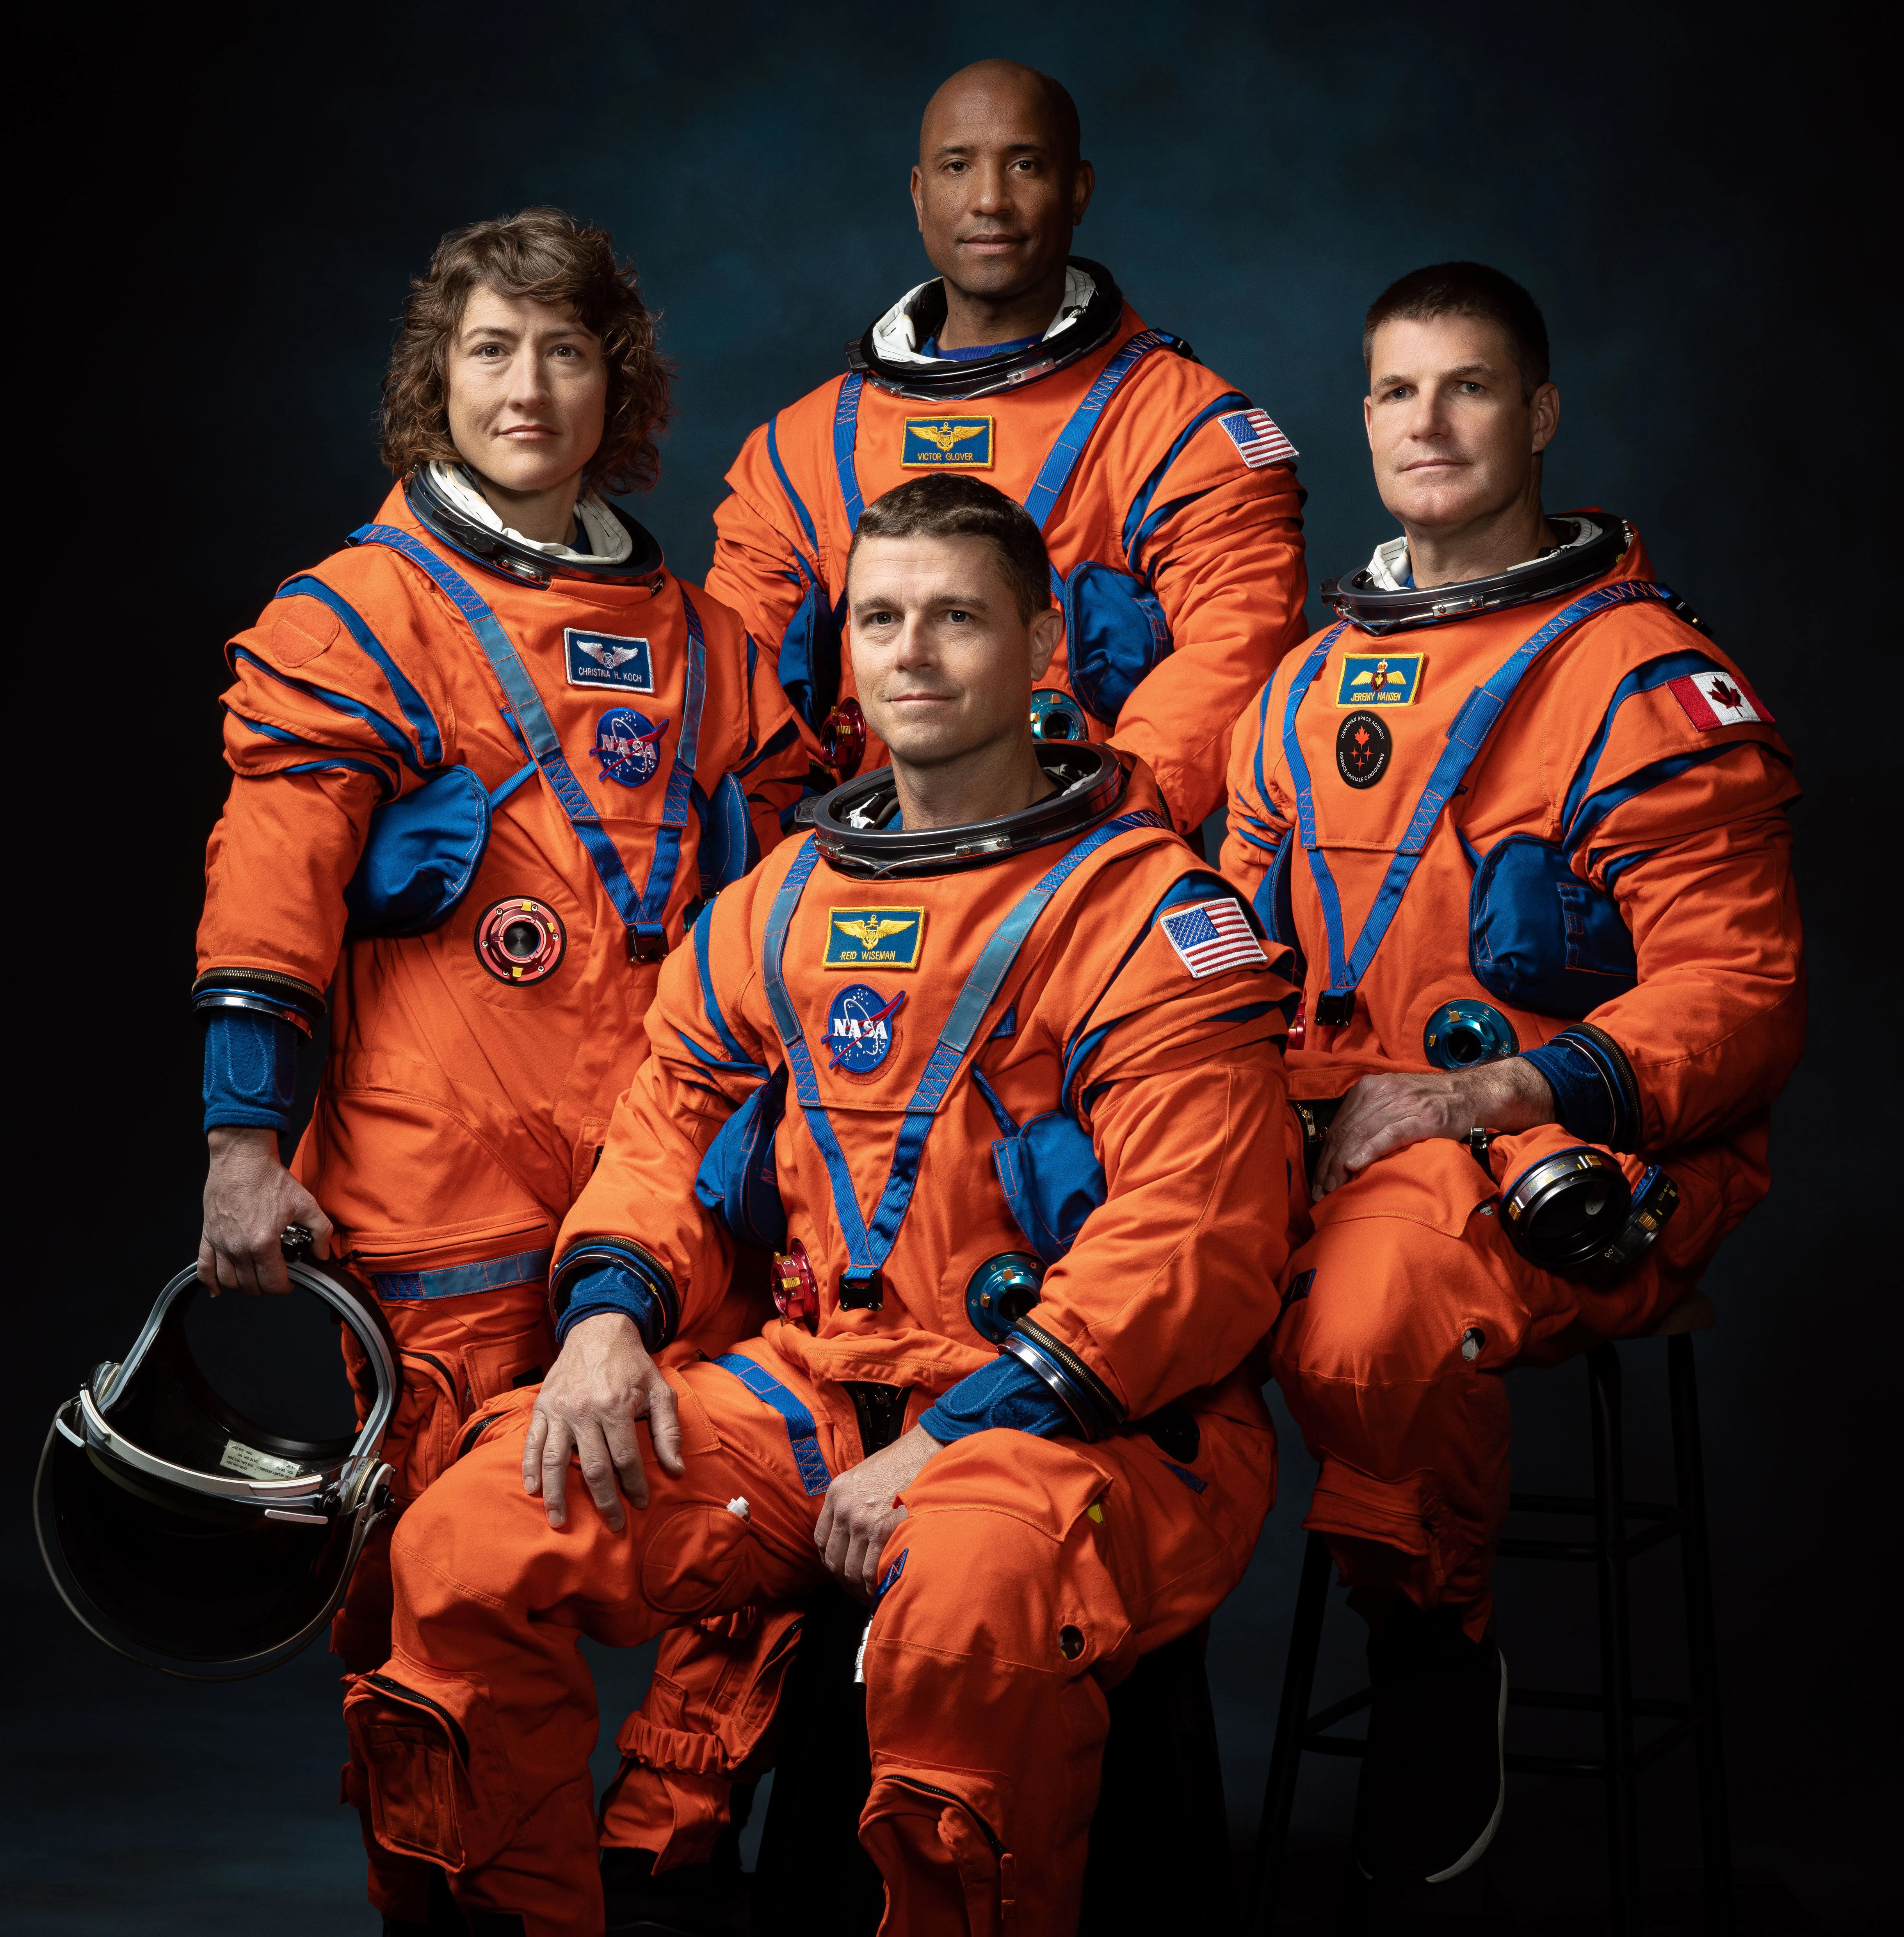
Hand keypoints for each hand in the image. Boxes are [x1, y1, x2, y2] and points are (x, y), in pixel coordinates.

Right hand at [199, 1125, 333, 1295]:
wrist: (242, 1160)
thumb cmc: (271, 1179)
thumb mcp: (306, 1204)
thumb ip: (320, 1232)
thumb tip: (322, 1254)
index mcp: (263, 1243)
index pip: (272, 1283)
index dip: (285, 1287)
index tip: (290, 1282)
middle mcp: (238, 1248)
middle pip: (251, 1286)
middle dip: (266, 1286)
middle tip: (275, 1276)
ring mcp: (220, 1243)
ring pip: (229, 1282)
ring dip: (243, 1285)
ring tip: (255, 1277)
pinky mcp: (208, 1236)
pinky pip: (203, 1268)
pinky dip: (210, 1283)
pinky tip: (218, 1290)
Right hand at [524, 1312, 683, 1531]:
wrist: (598, 1329)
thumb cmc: (633, 1364)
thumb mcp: (660, 1391)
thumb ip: (668, 1431)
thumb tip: (676, 1469)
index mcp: (616, 1406)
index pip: (625, 1458)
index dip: (634, 1485)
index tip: (640, 1503)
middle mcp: (585, 1411)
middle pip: (593, 1467)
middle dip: (603, 1501)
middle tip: (611, 1525)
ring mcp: (560, 1410)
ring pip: (556, 1461)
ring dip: (557, 1495)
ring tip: (559, 1521)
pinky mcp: (543, 1407)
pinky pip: (533, 1442)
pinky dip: (530, 1467)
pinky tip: (532, 1489)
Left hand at [815, 1423, 940, 1603]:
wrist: (926, 1451)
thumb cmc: (902, 1463)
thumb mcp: (864, 1478)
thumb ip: (852, 1504)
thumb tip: (853, 1535)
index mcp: (837, 1494)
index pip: (822, 1540)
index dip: (831, 1561)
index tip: (841, 1570)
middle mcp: (844, 1509)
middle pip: (834, 1560)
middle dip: (846, 1581)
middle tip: (858, 1589)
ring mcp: (862, 1521)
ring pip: (851, 1570)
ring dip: (860, 1588)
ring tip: (872, 1593)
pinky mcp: (882, 1529)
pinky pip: (872, 1570)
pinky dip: (876, 1585)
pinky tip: (884, 1586)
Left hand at [1312, 1059, 1555, 1198]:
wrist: (1471, 1094)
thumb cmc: (1429, 1104)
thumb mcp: (1392, 1103)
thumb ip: (1367, 1119)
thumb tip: (1340, 1151)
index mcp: (1368, 1089)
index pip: (1338, 1126)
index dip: (1323, 1156)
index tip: (1316, 1182)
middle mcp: (1381, 1092)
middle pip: (1345, 1133)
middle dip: (1328, 1167)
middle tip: (1321, 1193)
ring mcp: (1402, 1103)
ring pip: (1362, 1134)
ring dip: (1342, 1166)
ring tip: (1333, 1190)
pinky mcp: (1422, 1116)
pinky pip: (1389, 1133)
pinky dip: (1369, 1149)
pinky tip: (1354, 1165)